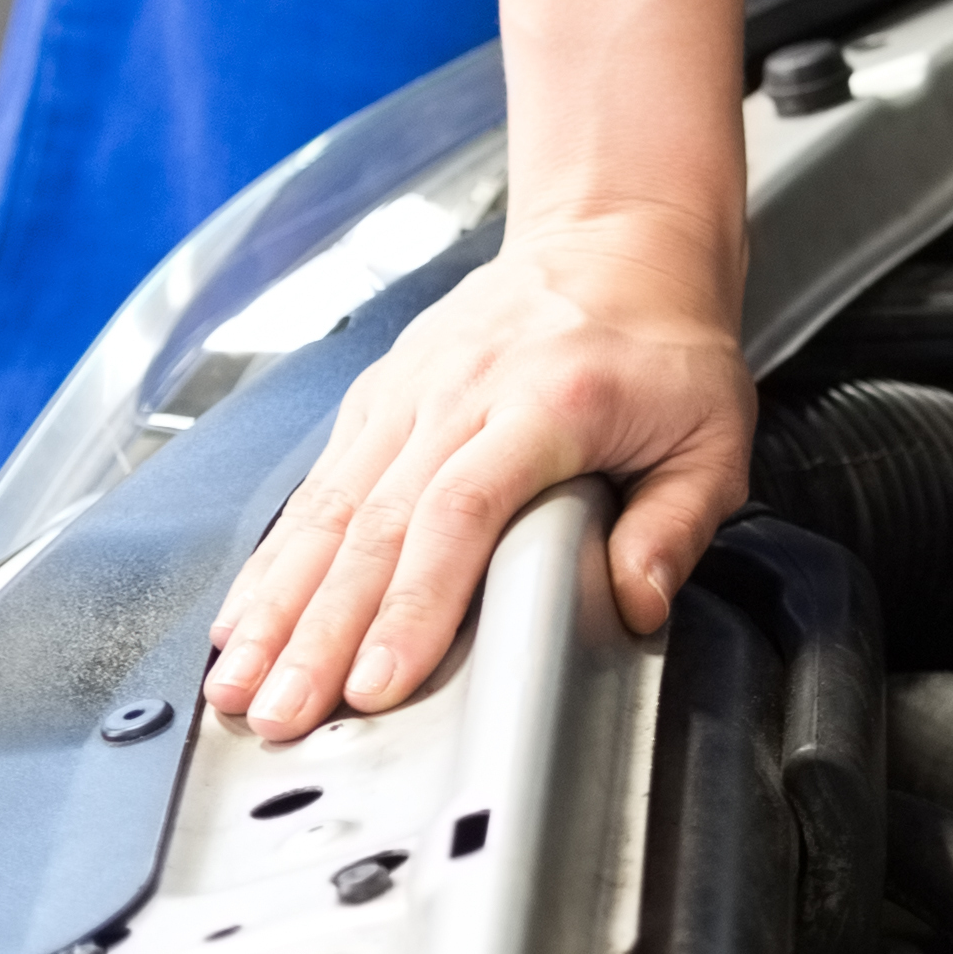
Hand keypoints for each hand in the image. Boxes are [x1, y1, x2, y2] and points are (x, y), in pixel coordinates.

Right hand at [205, 203, 752, 738]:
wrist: (615, 239)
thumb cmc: (663, 341)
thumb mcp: (715, 430)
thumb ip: (677, 525)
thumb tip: (635, 604)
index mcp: (550, 403)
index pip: (462, 512)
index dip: (414, 603)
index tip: (379, 682)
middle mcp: (463, 393)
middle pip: (375, 526)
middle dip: (320, 634)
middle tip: (282, 714)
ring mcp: (409, 394)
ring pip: (327, 511)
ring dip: (276, 606)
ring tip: (237, 685)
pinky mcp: (377, 399)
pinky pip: (316, 488)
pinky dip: (274, 561)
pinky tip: (243, 620)